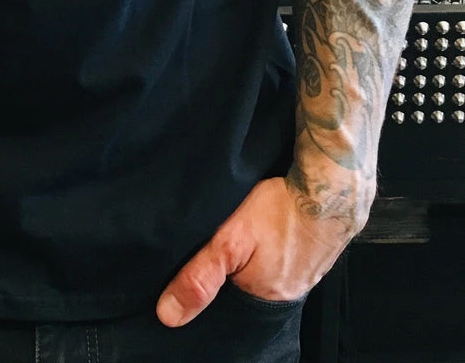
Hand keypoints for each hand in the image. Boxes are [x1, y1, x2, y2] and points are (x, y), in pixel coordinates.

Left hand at [156, 176, 357, 326]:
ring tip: (239, 241)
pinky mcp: (312, 255)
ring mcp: (303, 275)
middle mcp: (285, 294)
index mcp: (263, 299)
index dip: (210, 288)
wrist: (333, 187)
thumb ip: (201, 276)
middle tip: (219, 249)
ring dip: (250, 262)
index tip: (198, 268)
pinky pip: (282, 261)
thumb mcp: (231, 239)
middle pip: (244, 291)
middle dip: (229, 275)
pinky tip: (265, 235)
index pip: (226, 308)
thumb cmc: (282, 210)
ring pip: (264, 275)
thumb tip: (168, 315)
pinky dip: (270, 252)